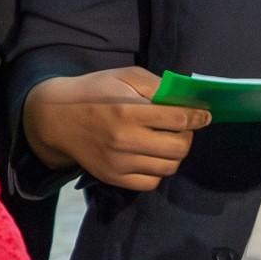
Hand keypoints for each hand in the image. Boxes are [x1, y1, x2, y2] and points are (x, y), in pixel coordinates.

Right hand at [21, 67, 209, 190]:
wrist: (56, 118)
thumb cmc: (95, 92)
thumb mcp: (124, 76)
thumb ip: (157, 86)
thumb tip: (189, 101)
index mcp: (128, 111)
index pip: (178, 119)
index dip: (197, 117)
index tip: (204, 115)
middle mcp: (125, 140)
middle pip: (179, 147)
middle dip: (187, 136)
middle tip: (181, 128)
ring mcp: (119, 163)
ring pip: (169, 167)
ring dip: (175, 154)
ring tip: (166, 141)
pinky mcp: (114, 178)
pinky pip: (151, 182)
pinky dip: (158, 170)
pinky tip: (151, 156)